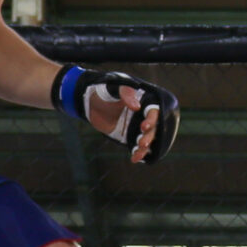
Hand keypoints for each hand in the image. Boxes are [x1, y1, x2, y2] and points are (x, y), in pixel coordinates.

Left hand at [52, 67, 179, 163]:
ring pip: (148, 138)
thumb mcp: (114, 87)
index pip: (155, 111)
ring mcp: (137, 126)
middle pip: (155, 127)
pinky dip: (138, 153)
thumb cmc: (105, 90)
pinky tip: (135, 159)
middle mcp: (144, 115)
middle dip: (150, 136)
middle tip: (141, 142)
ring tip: (138, 149)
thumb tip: (137, 107)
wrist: (92, 102)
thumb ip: (125, 94)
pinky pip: (138, 147)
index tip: (144, 126)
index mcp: (145, 101)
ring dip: (146, 146)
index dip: (152, 119)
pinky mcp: (130, 136)